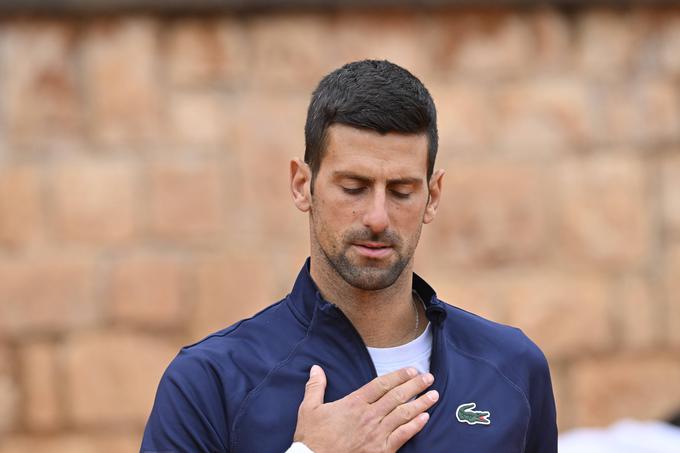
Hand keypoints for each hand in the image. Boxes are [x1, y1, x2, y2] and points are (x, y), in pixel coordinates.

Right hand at [293, 365, 437, 452]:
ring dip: (421, 403)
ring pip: (403, 414)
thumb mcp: (309, 409)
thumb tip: (315, 369)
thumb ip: (315, 387)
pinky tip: (425, 419)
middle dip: (415, 386)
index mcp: (354, 403)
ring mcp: (376, 433)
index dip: (398, 376)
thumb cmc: (312, 438)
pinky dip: (415, 426)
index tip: (411, 370)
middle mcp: (368, 416)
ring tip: (433, 395)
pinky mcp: (380, 450)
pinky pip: (402, 436)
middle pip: (397, 396)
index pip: (381, 384)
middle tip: (429, 377)